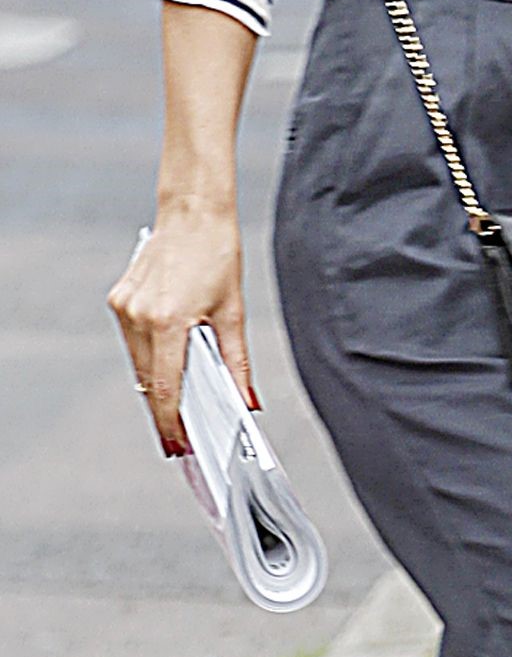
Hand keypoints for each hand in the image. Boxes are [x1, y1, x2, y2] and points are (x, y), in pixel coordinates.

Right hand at [107, 210, 255, 453]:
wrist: (193, 210)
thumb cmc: (217, 252)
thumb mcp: (234, 310)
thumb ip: (237, 362)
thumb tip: (246, 401)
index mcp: (169, 321)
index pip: (166, 389)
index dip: (173, 424)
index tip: (180, 446)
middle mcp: (139, 317)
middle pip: (149, 381)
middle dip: (166, 410)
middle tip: (183, 436)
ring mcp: (125, 308)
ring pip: (139, 363)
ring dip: (158, 382)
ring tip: (180, 403)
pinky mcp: (119, 299)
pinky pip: (133, 340)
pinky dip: (150, 353)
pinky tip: (168, 356)